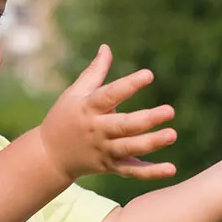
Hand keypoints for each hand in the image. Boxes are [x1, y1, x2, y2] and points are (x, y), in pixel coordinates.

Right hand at [39, 44, 176, 180]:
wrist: (49, 156)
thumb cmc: (64, 117)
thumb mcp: (74, 93)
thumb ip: (94, 72)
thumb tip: (106, 48)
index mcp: (89, 108)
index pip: (110, 95)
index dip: (129, 85)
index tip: (149, 75)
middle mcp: (97, 130)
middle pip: (124, 126)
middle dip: (147, 119)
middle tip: (170, 111)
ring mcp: (104, 151)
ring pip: (130, 149)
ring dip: (152, 143)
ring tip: (172, 134)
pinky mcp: (110, 167)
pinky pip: (132, 171)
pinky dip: (151, 173)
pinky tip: (171, 169)